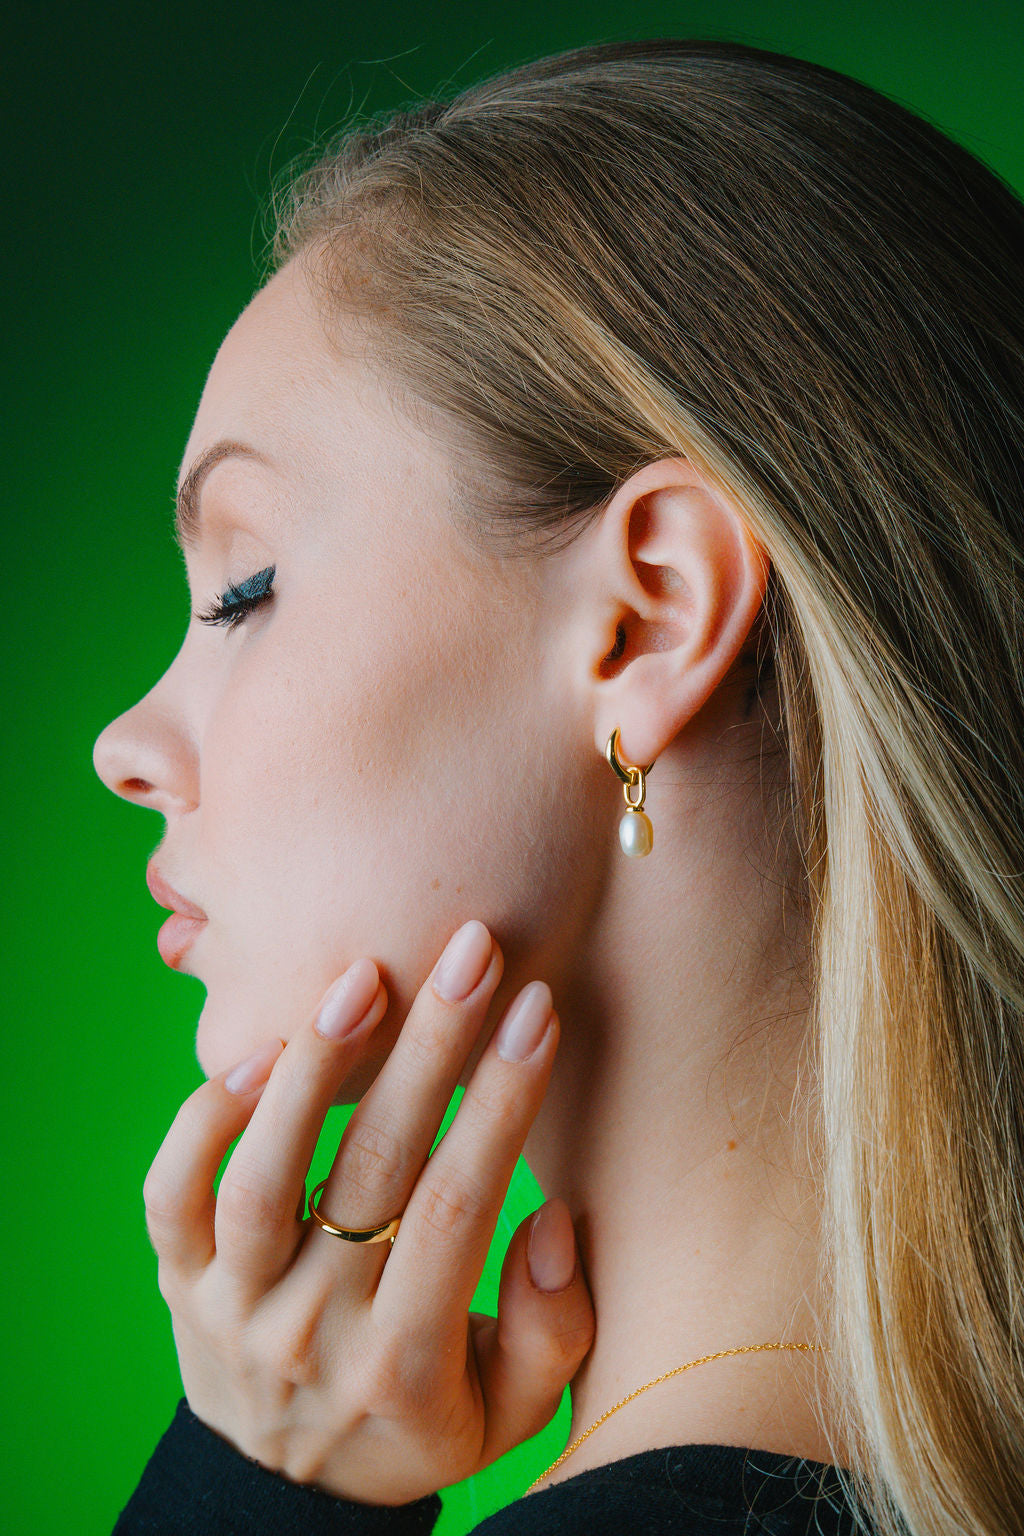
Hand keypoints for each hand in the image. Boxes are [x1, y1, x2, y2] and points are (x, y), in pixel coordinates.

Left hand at [142, 920, 594, 1504]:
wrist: (289, 1492)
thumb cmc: (419, 1425)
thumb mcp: (510, 1415)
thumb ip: (551, 1334)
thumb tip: (553, 1223)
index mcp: (405, 1363)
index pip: (459, 1208)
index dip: (503, 1102)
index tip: (536, 1008)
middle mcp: (311, 1331)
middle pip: (374, 1168)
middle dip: (432, 1046)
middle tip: (472, 949)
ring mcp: (232, 1305)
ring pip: (264, 1174)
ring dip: (314, 1066)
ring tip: (363, 976)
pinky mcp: (178, 1280)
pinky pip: (176, 1192)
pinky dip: (206, 1119)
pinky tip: (260, 1051)